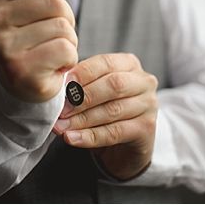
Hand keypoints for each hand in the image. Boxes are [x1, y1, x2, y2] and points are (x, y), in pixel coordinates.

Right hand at [0, 0, 78, 102]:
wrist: (19, 88)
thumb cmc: (25, 36)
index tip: (38, 12)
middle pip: (55, 2)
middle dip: (62, 20)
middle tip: (45, 37)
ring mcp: (1, 47)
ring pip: (64, 27)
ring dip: (66, 41)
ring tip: (47, 52)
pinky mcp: (20, 72)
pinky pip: (67, 50)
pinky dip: (68, 60)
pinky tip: (50, 68)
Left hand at [54, 53, 157, 179]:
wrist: (125, 142)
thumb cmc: (102, 106)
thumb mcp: (93, 89)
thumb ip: (79, 83)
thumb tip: (56, 86)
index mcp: (128, 63)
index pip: (104, 63)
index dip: (81, 74)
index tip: (60, 86)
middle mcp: (144, 81)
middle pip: (112, 86)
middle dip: (82, 98)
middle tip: (59, 110)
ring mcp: (149, 105)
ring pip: (112, 111)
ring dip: (81, 120)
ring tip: (60, 126)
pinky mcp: (147, 128)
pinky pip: (114, 132)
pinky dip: (89, 136)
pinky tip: (71, 138)